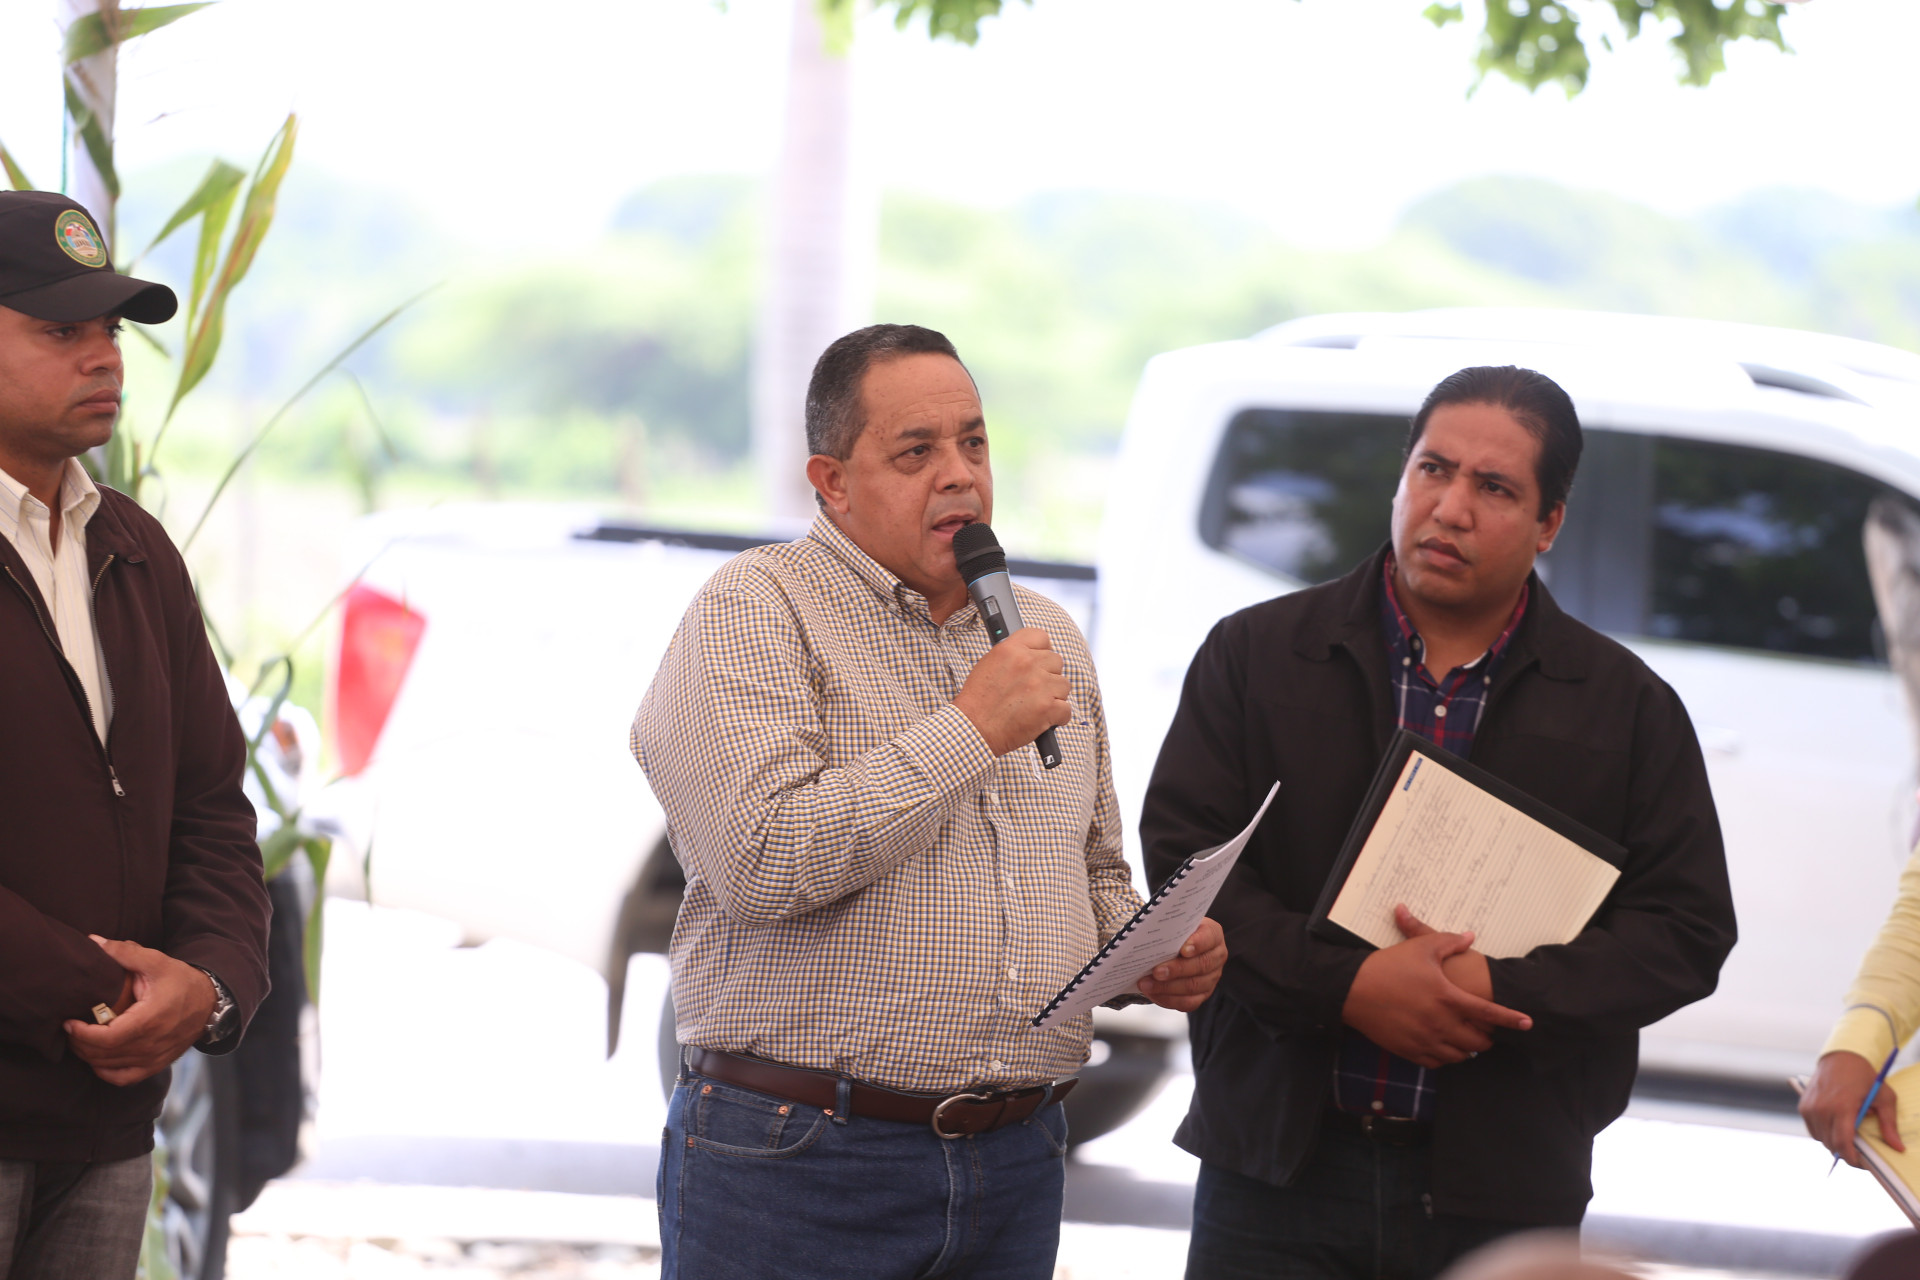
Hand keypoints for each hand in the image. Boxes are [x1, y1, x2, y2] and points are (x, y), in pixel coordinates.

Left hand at [63, 937, 216, 1086]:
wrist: (210, 1001)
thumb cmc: (181, 981)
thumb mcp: (156, 961)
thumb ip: (125, 952)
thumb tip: (93, 942)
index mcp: (150, 1020)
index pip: (106, 1038)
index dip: (82, 1034)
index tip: (68, 1022)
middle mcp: (152, 1043)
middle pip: (103, 1054)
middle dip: (79, 1043)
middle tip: (69, 1029)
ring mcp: (155, 1057)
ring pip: (109, 1067)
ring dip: (89, 1056)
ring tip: (80, 1040)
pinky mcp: (157, 1064)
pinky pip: (124, 1078)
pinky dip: (106, 1072)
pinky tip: (98, 1059)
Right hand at [952, 627, 1071, 756]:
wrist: (974, 729)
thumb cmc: (978, 702)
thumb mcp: (988, 665)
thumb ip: (1013, 656)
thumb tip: (1031, 655)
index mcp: (1011, 649)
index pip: (1041, 636)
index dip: (1043, 649)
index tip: (1040, 660)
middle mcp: (1027, 663)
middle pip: (1056, 661)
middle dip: (1048, 675)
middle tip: (1034, 689)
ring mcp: (1040, 685)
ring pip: (1064, 685)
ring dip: (1054, 696)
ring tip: (1036, 705)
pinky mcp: (1048, 708)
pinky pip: (1066, 709)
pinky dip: (1058, 717)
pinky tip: (1043, 719)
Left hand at [1137, 918, 1226, 1011]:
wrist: (1176, 946)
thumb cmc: (1175, 933)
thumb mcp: (1176, 925)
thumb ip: (1170, 928)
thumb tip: (1151, 937)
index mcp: (1213, 934)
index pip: (1209, 938)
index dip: (1198, 944)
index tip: (1183, 950)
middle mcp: (1216, 956)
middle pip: (1201, 965)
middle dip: (1176, 970)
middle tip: (1156, 971)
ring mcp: (1212, 977)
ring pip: (1193, 986)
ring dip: (1167, 987)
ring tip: (1146, 984)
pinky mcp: (1203, 994)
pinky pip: (1188, 1002)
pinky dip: (1168, 999)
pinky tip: (1153, 993)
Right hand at [1341, 905, 1531, 1067]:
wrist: (1353, 989)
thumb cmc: (1388, 966)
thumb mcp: (1421, 948)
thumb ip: (1450, 941)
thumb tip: (1471, 936)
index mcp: (1448, 997)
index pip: (1489, 1013)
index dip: (1511, 1019)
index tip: (1527, 1023)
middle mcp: (1440, 1023)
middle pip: (1477, 1041)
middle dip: (1488, 1038)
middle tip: (1487, 1032)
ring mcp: (1425, 1039)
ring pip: (1459, 1055)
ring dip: (1467, 1049)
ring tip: (1466, 1041)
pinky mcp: (1409, 1050)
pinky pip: (1437, 1063)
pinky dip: (1446, 1058)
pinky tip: (1443, 1048)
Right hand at [1801, 1049, 1902, 1168]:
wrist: (1841, 1057)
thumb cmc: (1864, 1076)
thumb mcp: (1884, 1098)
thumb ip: (1889, 1124)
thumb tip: (1897, 1148)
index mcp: (1841, 1107)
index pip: (1842, 1143)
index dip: (1852, 1158)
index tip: (1862, 1163)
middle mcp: (1821, 1108)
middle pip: (1831, 1144)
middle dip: (1845, 1152)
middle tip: (1859, 1152)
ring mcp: (1810, 1107)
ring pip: (1820, 1138)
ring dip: (1833, 1143)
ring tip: (1848, 1137)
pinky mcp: (1803, 1106)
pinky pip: (1812, 1129)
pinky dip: (1823, 1133)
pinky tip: (1835, 1128)